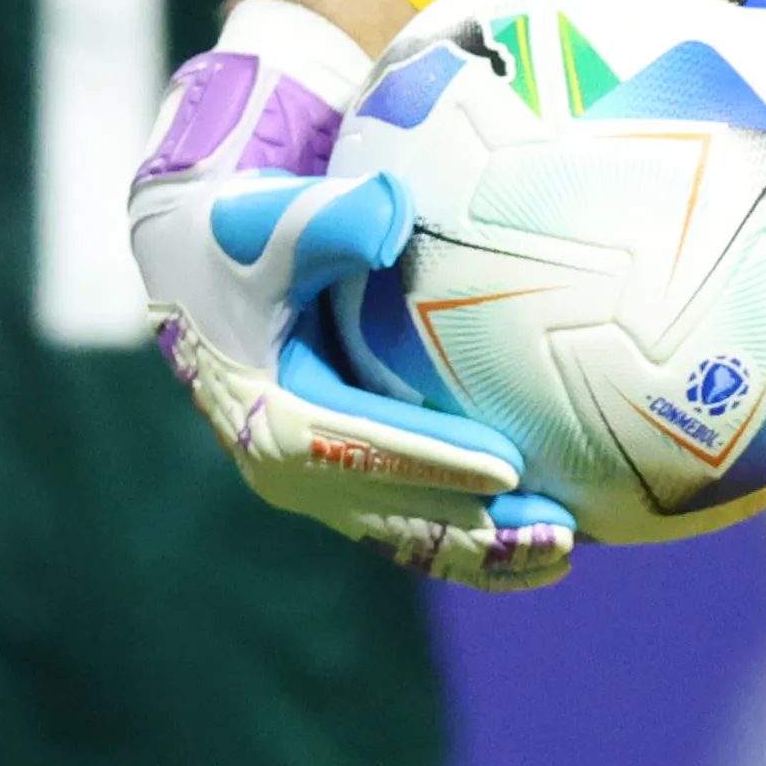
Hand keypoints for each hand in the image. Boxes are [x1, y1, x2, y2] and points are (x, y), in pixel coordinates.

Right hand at [130, 11, 574, 592]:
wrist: (202, 263)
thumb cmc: (245, 238)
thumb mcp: (268, 223)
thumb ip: (322, 220)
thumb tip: (389, 214)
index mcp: (266, 407)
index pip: (356, 445)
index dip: (432, 462)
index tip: (508, 470)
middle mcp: (284, 462)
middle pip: (387, 509)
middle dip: (473, 528)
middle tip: (559, 533)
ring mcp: (312, 479)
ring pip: (401, 531)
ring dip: (480, 550)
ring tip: (562, 550)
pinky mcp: (339, 478)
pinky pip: (405, 520)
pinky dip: (465, 539)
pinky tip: (535, 544)